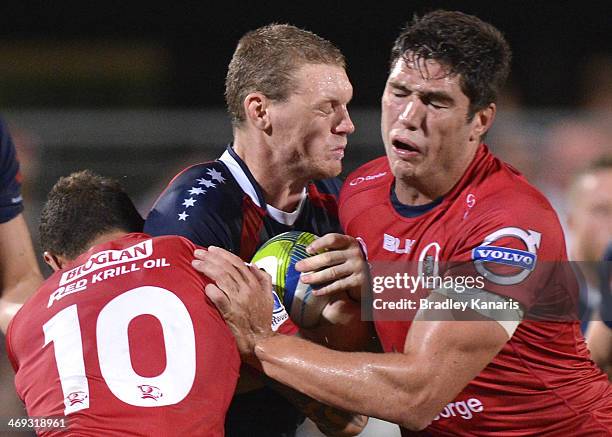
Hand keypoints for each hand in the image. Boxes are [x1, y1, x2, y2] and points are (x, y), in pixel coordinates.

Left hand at [192, 246, 274, 361]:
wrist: (260, 339)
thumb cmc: (262, 318)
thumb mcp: (268, 295)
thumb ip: (263, 278)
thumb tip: (253, 265)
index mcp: (255, 284)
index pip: (238, 263)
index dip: (223, 254)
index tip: (211, 249)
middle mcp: (246, 290)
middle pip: (227, 268)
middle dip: (211, 258)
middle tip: (197, 253)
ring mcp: (238, 301)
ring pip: (222, 279)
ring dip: (207, 269)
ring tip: (195, 264)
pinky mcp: (230, 313)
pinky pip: (219, 299)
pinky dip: (212, 291)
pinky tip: (205, 286)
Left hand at [295, 233, 367, 300]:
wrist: (372, 275)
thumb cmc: (350, 261)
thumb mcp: (344, 250)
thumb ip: (330, 248)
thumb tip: (307, 250)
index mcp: (349, 242)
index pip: (333, 239)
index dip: (319, 243)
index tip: (307, 250)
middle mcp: (355, 253)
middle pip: (329, 257)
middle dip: (311, 263)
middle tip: (298, 267)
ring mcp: (357, 267)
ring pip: (332, 272)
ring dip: (316, 277)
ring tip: (303, 279)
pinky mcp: (358, 281)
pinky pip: (338, 285)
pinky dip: (325, 289)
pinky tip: (315, 291)